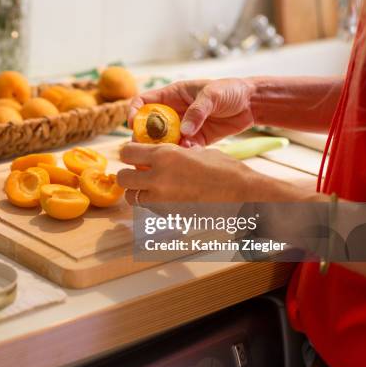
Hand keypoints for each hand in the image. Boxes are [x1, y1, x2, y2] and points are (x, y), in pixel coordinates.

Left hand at [117, 142, 259, 204]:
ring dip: (136, 192)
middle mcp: (158, 177)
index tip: (133, 155)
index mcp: (164, 155)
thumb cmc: (224, 169)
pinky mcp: (169, 215)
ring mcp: (162, 199)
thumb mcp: (196, 151)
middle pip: (121, 177)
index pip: (126, 152)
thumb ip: (173, 153)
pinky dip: (151, 204)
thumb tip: (159, 154)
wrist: (243, 194)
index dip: (128, 153)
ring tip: (150, 187)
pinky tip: (166, 197)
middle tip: (137, 173)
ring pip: (131, 197)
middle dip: (127, 175)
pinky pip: (148, 209)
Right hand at [128, 78, 255, 146]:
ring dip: (163, 149)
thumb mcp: (212, 95)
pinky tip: (188, 155)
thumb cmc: (230, 90)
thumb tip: (184, 131)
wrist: (252, 104)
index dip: (134, 112)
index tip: (132, 124)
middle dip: (144, 137)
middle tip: (145, 148)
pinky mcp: (195, 140)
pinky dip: (182, 154)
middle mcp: (174, 112)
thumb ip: (197, 111)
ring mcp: (184, 127)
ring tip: (167, 154)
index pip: (144, 101)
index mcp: (172, 95)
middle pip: (149, 126)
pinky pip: (182, 149)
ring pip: (164, 141)